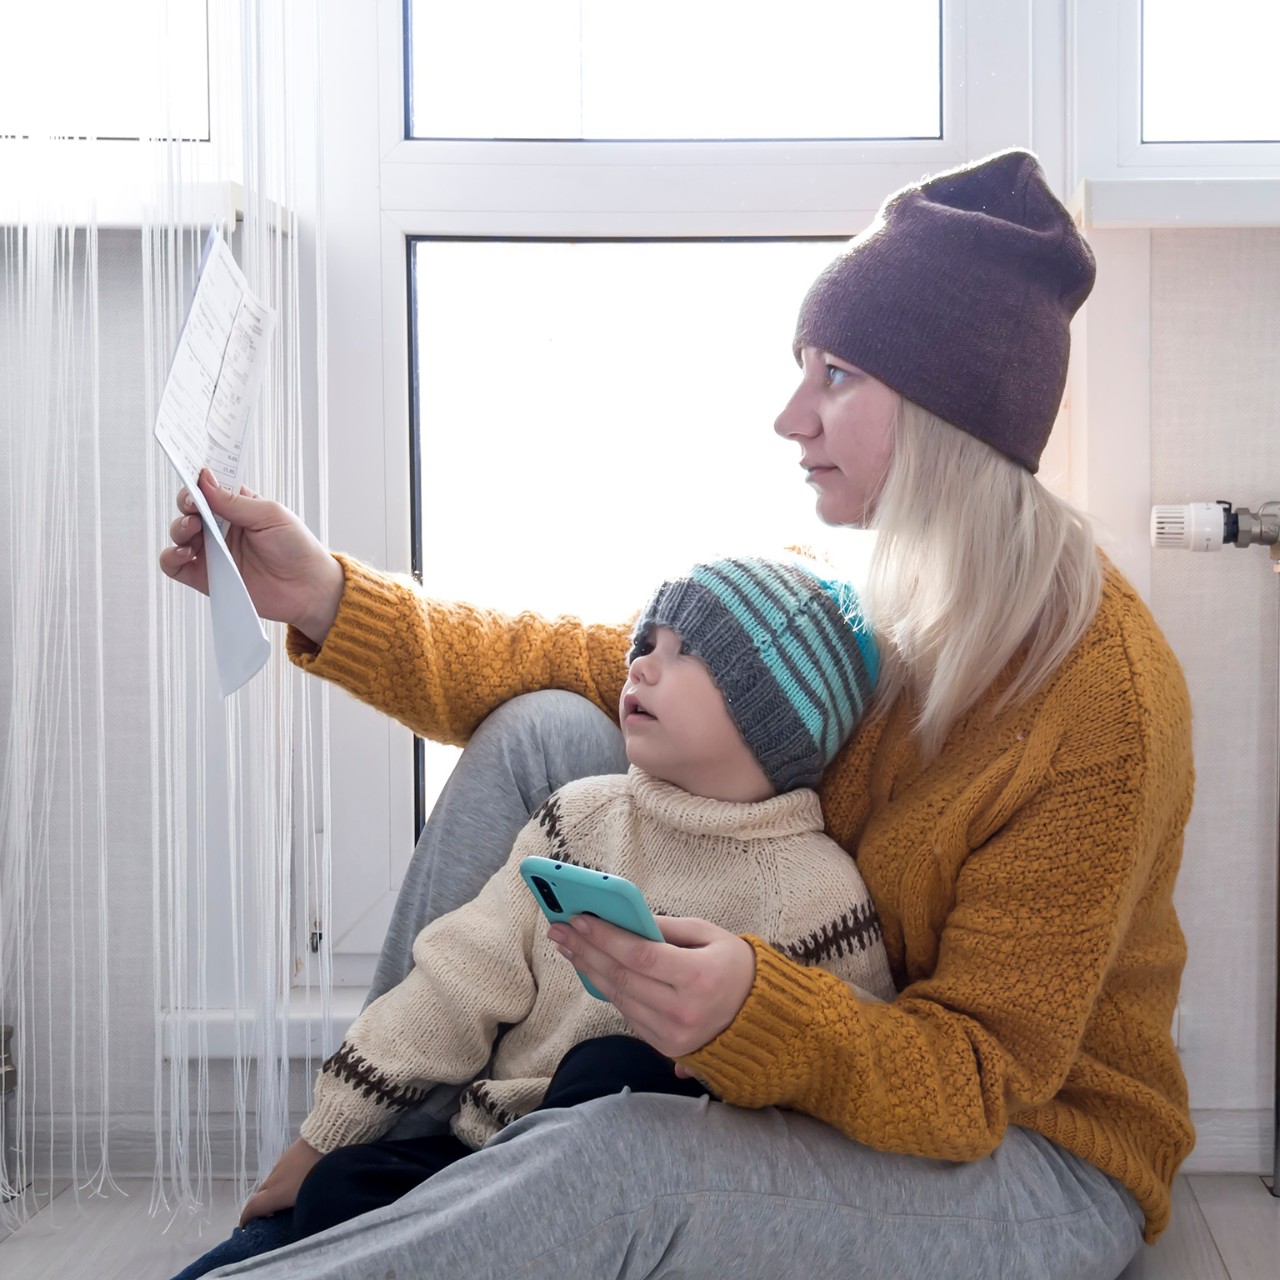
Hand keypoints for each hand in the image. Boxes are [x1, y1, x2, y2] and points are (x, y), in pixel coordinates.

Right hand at [159, 469, 344, 644]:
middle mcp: (222, 527)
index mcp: (238, 506)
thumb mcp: (270, 515)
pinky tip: (185, 553)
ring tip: (194, 529)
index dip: (196, 480)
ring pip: (179, 533)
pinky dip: (171, 556)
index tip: (191, 476)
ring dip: (178, 528)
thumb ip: (235, 501)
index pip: (208, 487)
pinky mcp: (205, 576)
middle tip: (194, 507)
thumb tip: (204, 479)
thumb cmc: (296, 547)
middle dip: (186, 503)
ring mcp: (212, 551)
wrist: (307, 589)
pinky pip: (175, 565)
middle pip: (189, 508)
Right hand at [239, 1137, 323, 1225]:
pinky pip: (284, 1168)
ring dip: (275, 1189)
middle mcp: (275, 1177)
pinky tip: (300, 1179)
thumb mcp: (314, 1199)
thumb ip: (303, 1211)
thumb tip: (302, 1220)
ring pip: (273, 1179)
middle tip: (271, 1216)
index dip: (246, 1218)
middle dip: (262, 1205)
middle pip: (261, 1193)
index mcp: (277, 1193)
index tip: (245, 1227)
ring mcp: (283, 1161)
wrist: (331, 1137)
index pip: (252, 1207)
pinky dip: (285, 1177)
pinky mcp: (293, 1150)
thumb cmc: (325, 1173)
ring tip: (288, 1198)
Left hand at [547, 915, 755, 1062]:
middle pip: (622, 978)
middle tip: (559, 930)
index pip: (639, 955)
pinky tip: (592, 970)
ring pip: (619, 999)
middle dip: (586, 951)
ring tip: (568, 947)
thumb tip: (626, 919)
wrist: (765, 1019)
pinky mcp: (667, 1048)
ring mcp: (673, 1034)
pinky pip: (628, 1015)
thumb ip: (668, 927)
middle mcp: (683, 1010)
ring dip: (589, 971)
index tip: (578, 918)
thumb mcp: (710, 935)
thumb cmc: (738, 967)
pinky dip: (608, 990)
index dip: (605, 937)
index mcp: (698, 977)